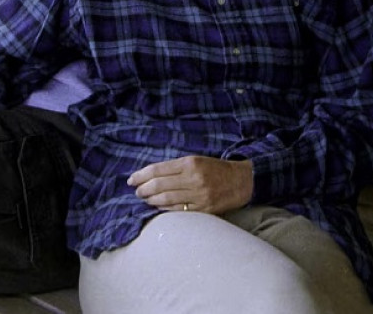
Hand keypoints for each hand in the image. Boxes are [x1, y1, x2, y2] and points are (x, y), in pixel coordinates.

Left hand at [127, 155, 252, 214]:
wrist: (241, 182)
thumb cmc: (215, 169)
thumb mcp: (196, 160)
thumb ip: (175, 167)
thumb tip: (150, 176)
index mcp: (190, 163)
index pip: (158, 169)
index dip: (141, 175)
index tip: (131, 180)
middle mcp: (193, 178)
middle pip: (159, 185)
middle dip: (143, 189)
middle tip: (137, 192)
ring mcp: (199, 195)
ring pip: (167, 199)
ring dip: (151, 200)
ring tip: (145, 199)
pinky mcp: (204, 209)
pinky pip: (178, 211)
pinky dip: (165, 209)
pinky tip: (158, 207)